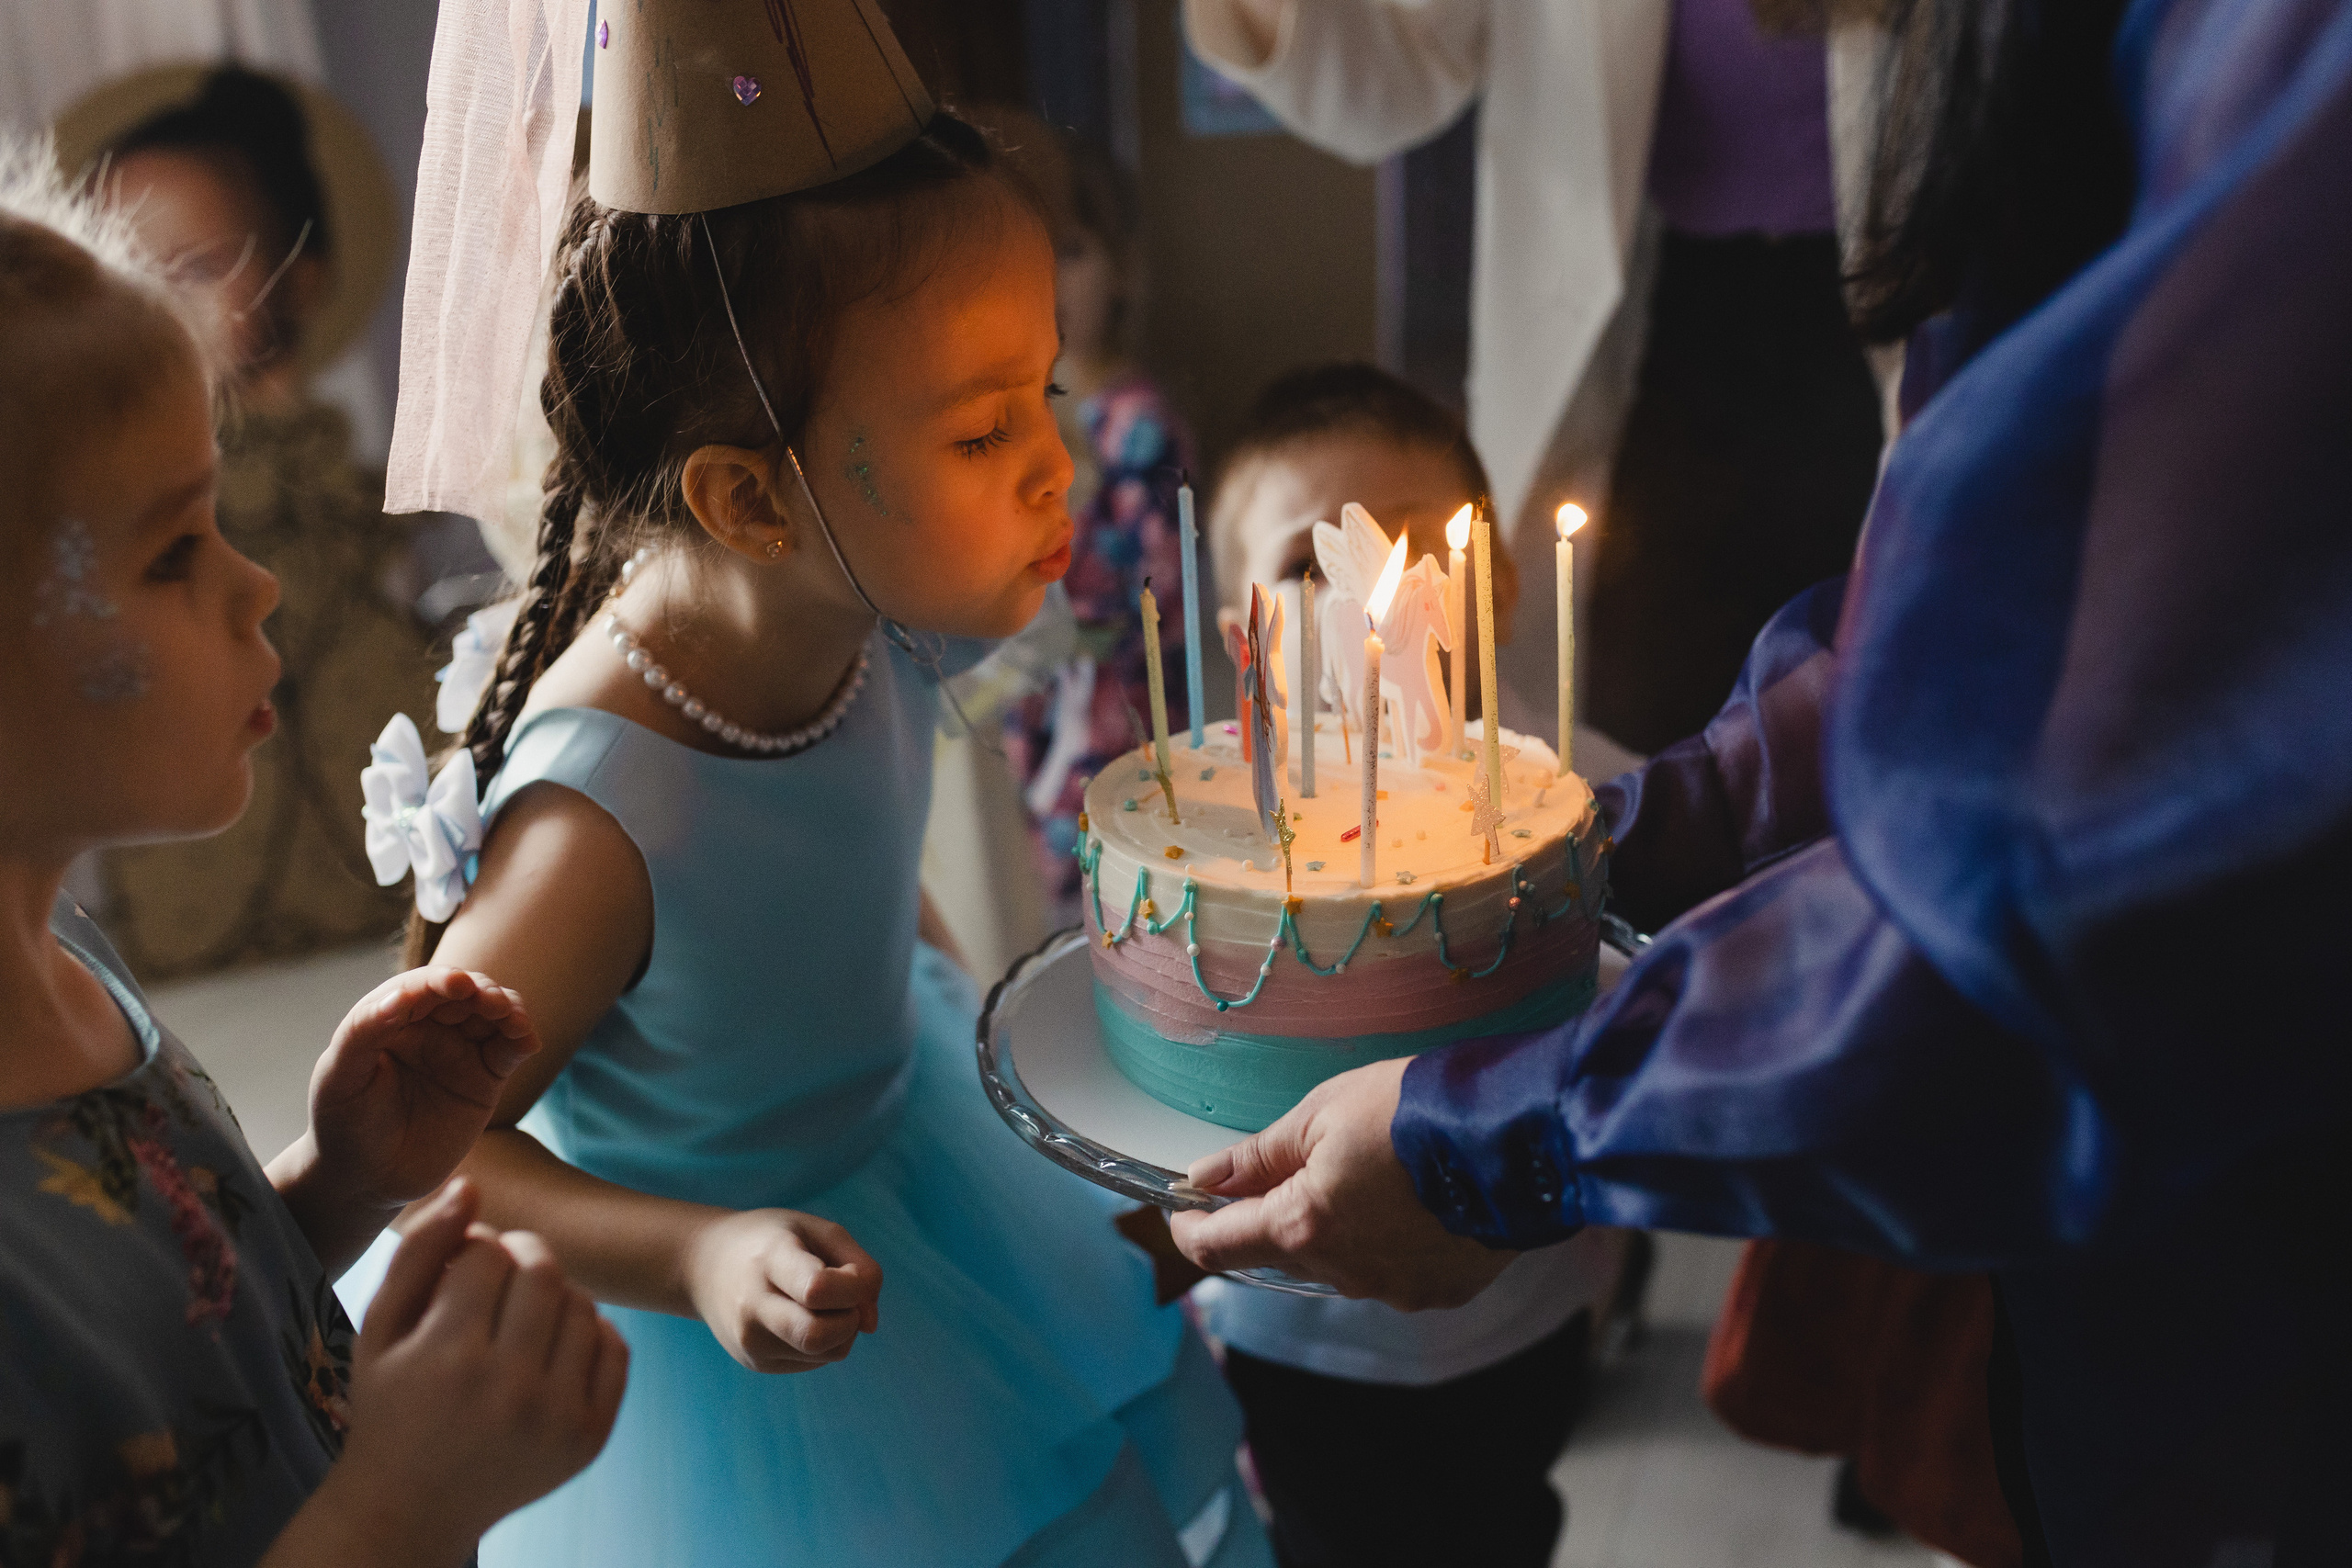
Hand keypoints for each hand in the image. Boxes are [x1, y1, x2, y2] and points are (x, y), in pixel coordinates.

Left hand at [304, 968, 541, 1213]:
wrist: (366, 1180)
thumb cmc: (343, 1124)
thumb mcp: (340, 1077)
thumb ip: (362, 1032)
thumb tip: (398, 997)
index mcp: (390, 1018)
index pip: (418, 987)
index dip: (438, 981)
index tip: (455, 985)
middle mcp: (429, 1027)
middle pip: (464, 993)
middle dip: (480, 990)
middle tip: (489, 1002)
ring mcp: (460, 1050)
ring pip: (493, 1014)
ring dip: (508, 1007)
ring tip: (510, 1019)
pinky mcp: (486, 1078)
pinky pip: (510, 1050)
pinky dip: (523, 1038)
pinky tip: (527, 1040)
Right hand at [334, 1181, 626, 1552]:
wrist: (410, 1507)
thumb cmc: (390, 1405)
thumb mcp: (380, 1328)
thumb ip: (420, 1250)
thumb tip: (471, 1185)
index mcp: (450, 1357)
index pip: (492, 1253)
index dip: (478, 1248)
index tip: (464, 1270)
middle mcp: (510, 1389)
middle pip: (546, 1271)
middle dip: (524, 1261)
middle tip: (500, 1282)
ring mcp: (557, 1418)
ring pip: (585, 1304)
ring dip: (556, 1298)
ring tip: (520, 1320)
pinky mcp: (590, 1438)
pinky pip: (615, 1348)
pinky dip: (589, 1334)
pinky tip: (550, 1349)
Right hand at [684, 1208, 882, 1372]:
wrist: (705, 1266)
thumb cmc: (771, 1241)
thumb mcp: (817, 1230)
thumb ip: (861, 1268)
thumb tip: (871, 1325)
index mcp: (769, 1260)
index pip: (817, 1289)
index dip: (851, 1286)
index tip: (848, 1272)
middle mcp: (752, 1306)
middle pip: (820, 1335)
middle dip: (851, 1318)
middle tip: (843, 1296)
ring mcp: (750, 1341)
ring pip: (827, 1353)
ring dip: (843, 1330)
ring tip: (821, 1303)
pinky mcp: (756, 1363)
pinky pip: (815, 1361)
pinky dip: (825, 1341)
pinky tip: (802, 1316)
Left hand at [1168, 1058, 1516, 1310]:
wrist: (1523, 1135)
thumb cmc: (1419, 1110)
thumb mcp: (1323, 1113)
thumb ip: (1259, 1155)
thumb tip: (1204, 1178)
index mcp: (1304, 1227)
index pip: (1220, 1245)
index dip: (1191, 1228)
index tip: (1181, 1210)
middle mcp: (1345, 1274)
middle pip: (1281, 1252)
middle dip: (1272, 1215)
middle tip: (1288, 1165)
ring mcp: (1396, 1290)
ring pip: (1338, 1264)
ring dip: (1333, 1227)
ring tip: (1369, 1171)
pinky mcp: (1440, 1291)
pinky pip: (1390, 1270)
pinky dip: (1386, 1240)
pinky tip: (1411, 1199)